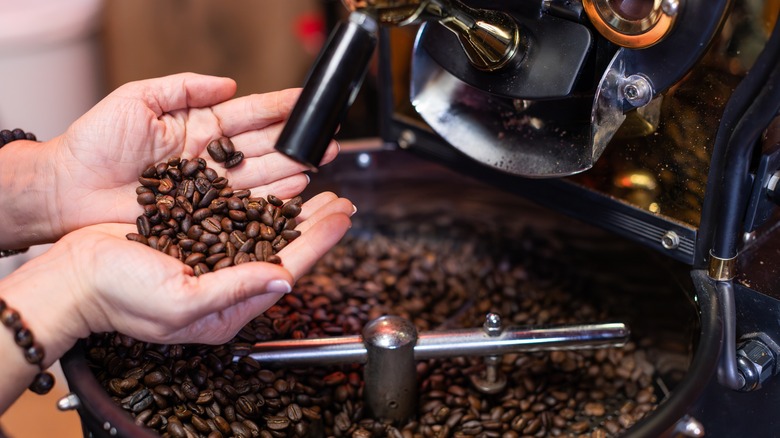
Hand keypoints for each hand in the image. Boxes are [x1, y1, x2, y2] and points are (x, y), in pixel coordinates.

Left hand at [0, 73, 338, 246]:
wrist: (68, 189)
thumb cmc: (95, 142)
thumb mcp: (137, 99)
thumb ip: (184, 87)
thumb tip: (228, 84)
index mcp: (198, 126)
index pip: (248, 114)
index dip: (279, 108)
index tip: (308, 102)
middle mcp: (211, 157)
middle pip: (264, 146)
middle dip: (298, 141)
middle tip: (329, 137)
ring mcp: (210, 187)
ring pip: (261, 175)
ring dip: (293, 169)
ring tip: (321, 161)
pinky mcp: (204, 216)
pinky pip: (244, 206)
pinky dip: (272, 198)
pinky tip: (295, 189)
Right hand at [0, 191, 351, 412]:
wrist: (73, 276)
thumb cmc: (118, 295)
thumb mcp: (180, 300)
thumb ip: (234, 290)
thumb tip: (283, 280)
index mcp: (228, 307)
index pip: (287, 269)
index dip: (318, 242)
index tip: (343, 216)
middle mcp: (226, 286)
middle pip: (284, 251)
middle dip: (315, 226)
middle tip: (341, 201)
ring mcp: (212, 264)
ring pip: (266, 236)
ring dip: (294, 214)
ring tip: (320, 194)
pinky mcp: (196, 243)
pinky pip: (239, 224)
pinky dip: (263, 208)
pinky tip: (276, 195)